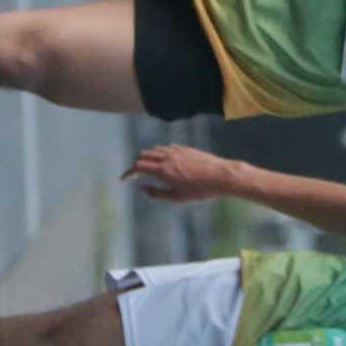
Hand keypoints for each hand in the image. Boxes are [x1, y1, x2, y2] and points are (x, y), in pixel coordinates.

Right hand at [123, 144, 237, 204]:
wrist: (221, 176)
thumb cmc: (200, 190)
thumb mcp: (176, 198)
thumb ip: (156, 193)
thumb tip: (142, 188)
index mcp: (162, 170)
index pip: (138, 166)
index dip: (128, 173)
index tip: (124, 179)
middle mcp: (167, 157)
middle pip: (143, 155)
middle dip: (136, 164)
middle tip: (136, 175)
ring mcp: (177, 150)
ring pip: (155, 150)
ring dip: (148, 157)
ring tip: (149, 168)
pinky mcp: (186, 148)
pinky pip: (167, 147)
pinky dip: (160, 153)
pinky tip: (165, 161)